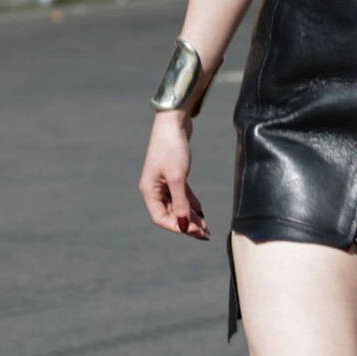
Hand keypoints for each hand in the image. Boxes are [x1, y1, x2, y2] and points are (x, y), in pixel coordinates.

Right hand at [138, 112, 208, 238]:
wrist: (173, 122)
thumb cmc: (172, 148)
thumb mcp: (178, 177)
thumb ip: (181, 201)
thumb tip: (184, 223)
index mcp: (150, 190)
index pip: (161, 218)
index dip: (177, 227)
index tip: (194, 232)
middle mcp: (154, 188)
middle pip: (170, 213)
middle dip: (187, 224)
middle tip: (205, 233)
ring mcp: (164, 182)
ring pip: (178, 205)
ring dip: (191, 216)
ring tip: (206, 226)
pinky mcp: (174, 175)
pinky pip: (182, 195)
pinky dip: (191, 203)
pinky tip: (201, 212)